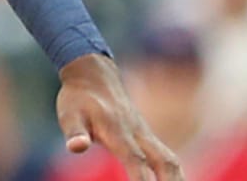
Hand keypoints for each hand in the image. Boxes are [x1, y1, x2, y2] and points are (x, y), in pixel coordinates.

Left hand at [57, 54, 182, 180]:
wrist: (93, 76)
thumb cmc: (78, 98)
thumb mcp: (69, 114)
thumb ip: (74, 132)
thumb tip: (76, 147)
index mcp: (118, 132)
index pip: (136, 161)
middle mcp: (137, 134)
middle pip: (165, 162)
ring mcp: (145, 135)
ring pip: (170, 160)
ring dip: (177, 180)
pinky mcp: (146, 136)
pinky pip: (166, 157)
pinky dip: (172, 174)